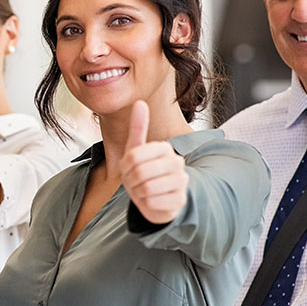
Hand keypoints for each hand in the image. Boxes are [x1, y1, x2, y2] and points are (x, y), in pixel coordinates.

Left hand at [120, 100, 187, 223]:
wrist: (153, 199)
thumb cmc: (142, 173)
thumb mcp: (134, 150)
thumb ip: (138, 127)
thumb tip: (140, 102)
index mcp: (164, 148)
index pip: (133, 156)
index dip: (125, 166)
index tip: (129, 168)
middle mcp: (177, 162)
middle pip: (139, 172)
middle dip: (130, 181)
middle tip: (135, 182)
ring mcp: (181, 182)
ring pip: (146, 188)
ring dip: (137, 193)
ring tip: (142, 190)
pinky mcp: (180, 200)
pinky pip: (153, 202)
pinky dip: (146, 204)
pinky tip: (151, 201)